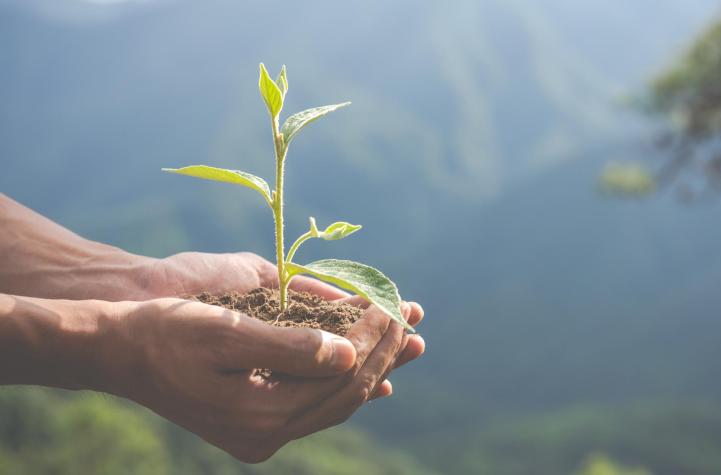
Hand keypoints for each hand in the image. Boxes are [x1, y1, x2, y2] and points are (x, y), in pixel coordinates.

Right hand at [108, 296, 411, 462]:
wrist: (118, 353)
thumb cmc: (166, 332)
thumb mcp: (226, 331)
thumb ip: (289, 346)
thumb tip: (348, 353)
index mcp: (260, 414)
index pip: (341, 377)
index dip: (373, 339)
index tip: (394, 304)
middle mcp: (266, 434)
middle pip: (346, 394)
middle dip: (384, 353)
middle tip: (413, 317)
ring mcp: (261, 434)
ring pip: (336, 401)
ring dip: (373, 367)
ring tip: (408, 341)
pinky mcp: (256, 424)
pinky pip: (316, 406)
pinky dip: (346, 384)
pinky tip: (373, 375)